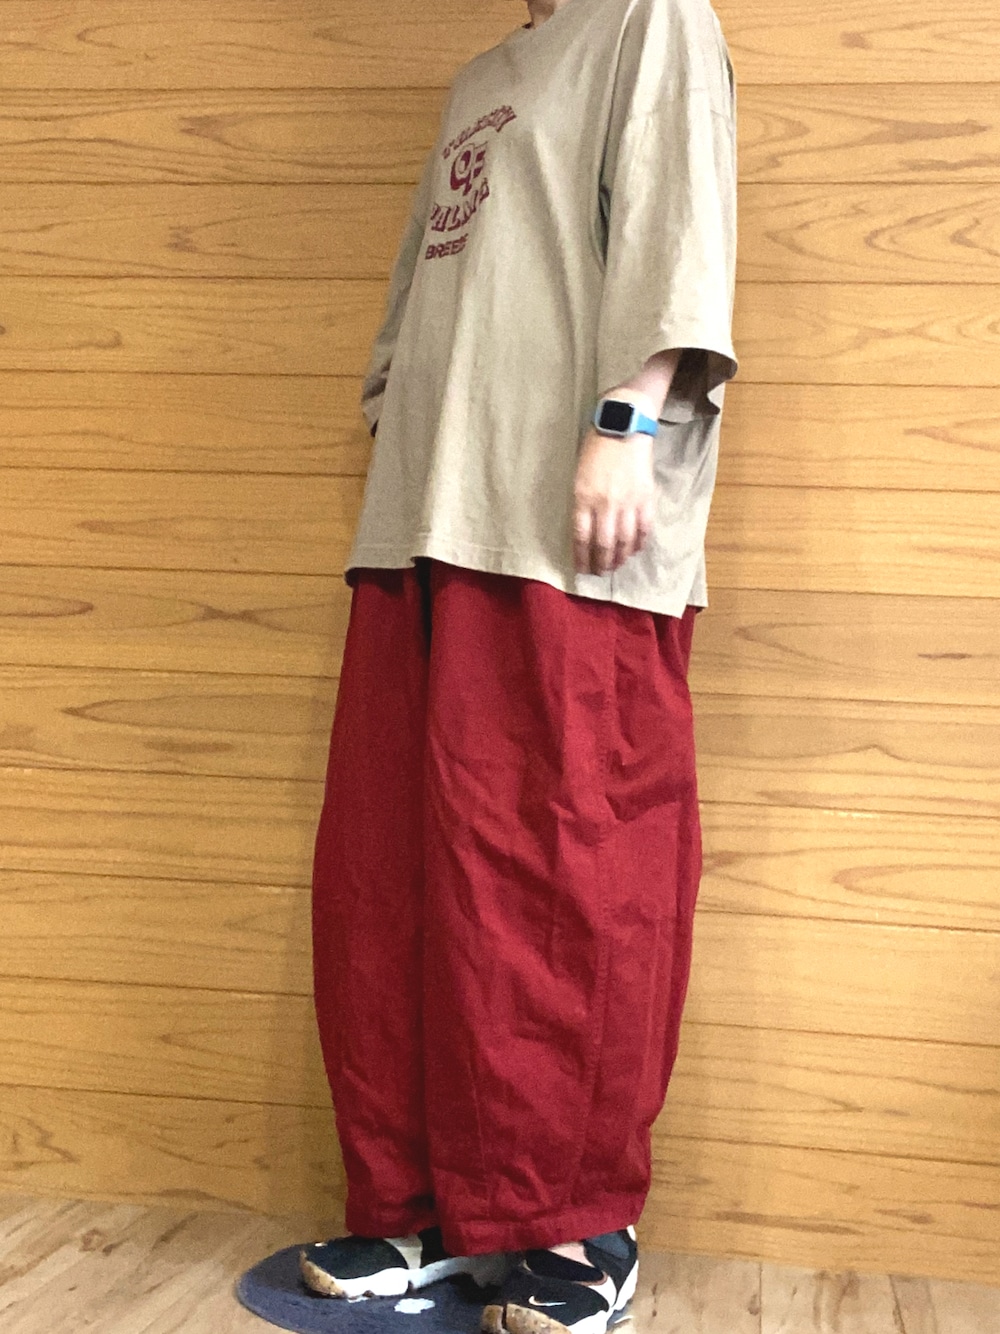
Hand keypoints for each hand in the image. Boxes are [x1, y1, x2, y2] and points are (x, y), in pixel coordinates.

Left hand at [572, 427, 655, 575]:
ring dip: (620, 558)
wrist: (623, 428)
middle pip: (603, 544)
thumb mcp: (579, 477)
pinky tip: (634, 550)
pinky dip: (639, 543)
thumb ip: (582, 504)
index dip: (581, 558)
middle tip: (600, 573)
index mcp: (583, 498)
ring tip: (616, 565)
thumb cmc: (596, 450)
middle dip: (601, 564)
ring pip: (624, 541)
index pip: (581, 538)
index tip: (582, 569)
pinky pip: (644, 529)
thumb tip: (586, 531)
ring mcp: (628, 502)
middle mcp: (605, 504)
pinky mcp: (646, 498)